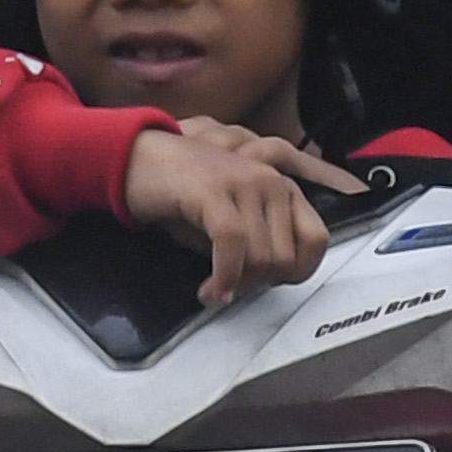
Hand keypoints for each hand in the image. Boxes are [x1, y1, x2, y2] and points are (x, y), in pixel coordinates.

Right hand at [123, 122, 365, 307]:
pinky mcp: (215, 190)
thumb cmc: (183, 194)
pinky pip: (232, 246)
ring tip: (212, 290)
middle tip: (231, 288)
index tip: (264, 283)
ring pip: (261, 257)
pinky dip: (223, 278)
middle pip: (286, 258)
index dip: (293, 273)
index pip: (316, 241)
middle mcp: (270, 181)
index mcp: (281, 186)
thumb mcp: (233, 217)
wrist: (136, 160)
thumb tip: (275, 278)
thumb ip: (261, 240)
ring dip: (236, 286)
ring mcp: (244, 182)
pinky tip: (210, 289)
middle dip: (257, 285)